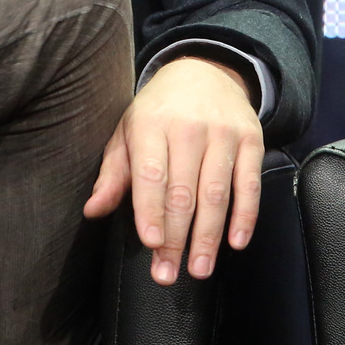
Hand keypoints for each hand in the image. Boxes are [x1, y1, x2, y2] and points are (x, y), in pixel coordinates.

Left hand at [83, 55, 265, 285]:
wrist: (205, 70)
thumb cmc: (158, 111)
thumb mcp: (127, 132)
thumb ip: (112, 174)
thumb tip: (93, 210)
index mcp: (151, 124)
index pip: (151, 174)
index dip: (151, 211)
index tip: (152, 244)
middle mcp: (189, 127)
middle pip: (183, 192)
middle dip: (176, 238)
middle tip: (168, 274)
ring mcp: (224, 133)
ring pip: (216, 193)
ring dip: (208, 236)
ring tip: (199, 269)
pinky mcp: (252, 139)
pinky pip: (249, 184)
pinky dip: (244, 216)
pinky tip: (235, 243)